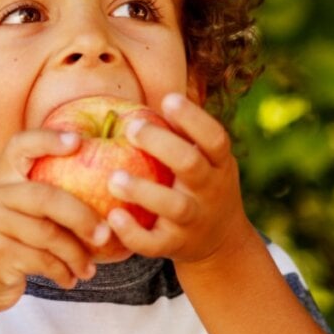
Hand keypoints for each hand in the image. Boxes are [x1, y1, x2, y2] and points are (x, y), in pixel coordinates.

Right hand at [0, 130, 111, 316]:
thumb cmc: (11, 243)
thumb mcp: (22, 213)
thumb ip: (48, 197)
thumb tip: (109, 190)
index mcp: (3, 177)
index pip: (21, 145)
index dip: (48, 138)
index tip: (78, 141)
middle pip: (46, 197)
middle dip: (82, 217)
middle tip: (105, 235)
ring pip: (48, 234)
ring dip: (76, 255)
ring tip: (88, 269)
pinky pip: (42, 260)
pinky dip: (62, 272)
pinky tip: (70, 279)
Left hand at [104, 92, 254, 265]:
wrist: (220, 243)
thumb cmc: (202, 186)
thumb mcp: (208, 159)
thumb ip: (186, 131)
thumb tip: (160, 87)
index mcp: (219, 164)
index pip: (214, 138)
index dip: (193, 118)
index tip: (168, 99)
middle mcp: (210, 191)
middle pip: (191, 165)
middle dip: (162, 145)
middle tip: (131, 127)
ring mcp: (194, 221)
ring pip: (173, 206)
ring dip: (143, 191)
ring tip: (114, 178)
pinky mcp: (175, 246)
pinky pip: (153, 243)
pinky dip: (133, 233)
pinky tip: (112, 217)